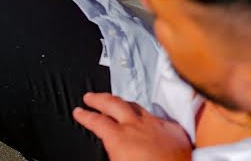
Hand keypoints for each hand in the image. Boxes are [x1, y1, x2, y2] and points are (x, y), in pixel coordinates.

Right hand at [73, 92, 191, 160]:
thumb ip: (112, 153)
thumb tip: (110, 151)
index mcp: (119, 137)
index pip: (96, 121)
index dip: (84, 116)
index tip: (78, 112)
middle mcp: (136, 126)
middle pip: (113, 103)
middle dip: (98, 98)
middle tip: (90, 97)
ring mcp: (156, 124)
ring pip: (135, 106)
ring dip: (121, 103)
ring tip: (114, 103)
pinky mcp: (172, 128)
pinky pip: (155, 116)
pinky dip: (145, 116)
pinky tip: (145, 119)